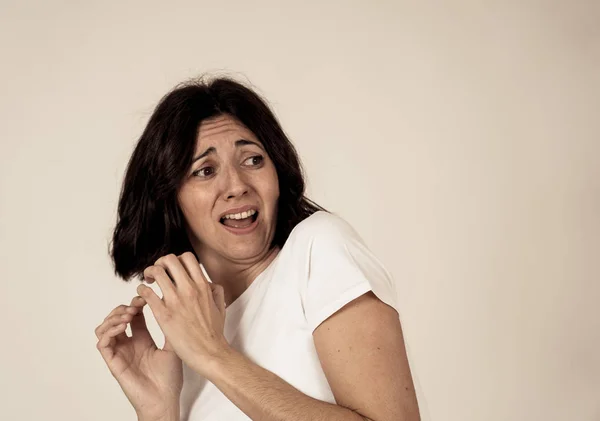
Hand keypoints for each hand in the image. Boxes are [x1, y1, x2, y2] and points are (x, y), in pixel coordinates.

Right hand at [95, 296, 181, 419]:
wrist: (165, 399)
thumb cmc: (170, 378)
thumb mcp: (173, 346)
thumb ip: (169, 327)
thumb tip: (171, 305)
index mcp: (143, 339)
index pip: (133, 316)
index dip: (136, 304)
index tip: (145, 299)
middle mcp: (129, 344)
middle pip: (116, 319)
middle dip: (123, 308)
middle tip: (135, 306)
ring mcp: (120, 353)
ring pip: (104, 329)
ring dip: (113, 318)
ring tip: (127, 315)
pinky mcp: (114, 363)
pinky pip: (102, 344)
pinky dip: (109, 331)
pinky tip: (122, 327)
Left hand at [137, 252, 229, 378]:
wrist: (210, 353)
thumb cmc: (214, 334)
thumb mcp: (220, 307)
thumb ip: (215, 291)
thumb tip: (209, 283)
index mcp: (203, 286)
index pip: (186, 257)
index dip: (176, 260)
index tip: (171, 270)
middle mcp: (189, 289)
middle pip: (169, 260)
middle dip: (160, 263)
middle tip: (156, 273)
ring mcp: (175, 301)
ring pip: (155, 272)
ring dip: (148, 274)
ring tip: (148, 283)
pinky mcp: (163, 314)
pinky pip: (146, 293)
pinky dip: (141, 291)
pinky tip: (143, 298)